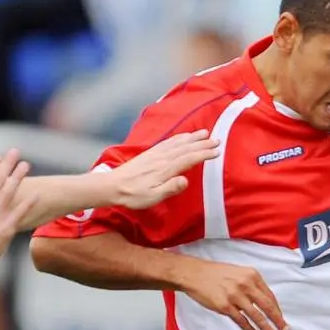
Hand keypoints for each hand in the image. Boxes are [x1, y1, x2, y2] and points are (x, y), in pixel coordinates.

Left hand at [100, 130, 220, 208]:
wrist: (112, 186)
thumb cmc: (133, 195)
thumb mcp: (152, 197)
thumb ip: (170, 188)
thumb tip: (186, 180)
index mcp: (165, 169)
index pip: (189, 159)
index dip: (204, 154)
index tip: (216, 152)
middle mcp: (162, 158)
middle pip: (186, 148)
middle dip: (202, 143)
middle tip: (217, 140)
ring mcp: (155, 154)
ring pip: (178, 142)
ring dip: (192, 137)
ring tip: (204, 133)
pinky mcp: (149, 153)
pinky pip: (168, 142)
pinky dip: (178, 137)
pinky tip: (183, 136)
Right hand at [182, 258, 287, 329]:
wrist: (195, 274)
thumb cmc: (216, 273)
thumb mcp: (238, 273)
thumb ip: (251, 285)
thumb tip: (262, 302)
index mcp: (252, 275)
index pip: (269, 295)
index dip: (277, 309)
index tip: (281, 318)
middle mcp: (246, 285)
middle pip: (267, 306)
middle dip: (278, 320)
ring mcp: (235, 296)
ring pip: (256, 316)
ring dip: (267, 328)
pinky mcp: (225, 306)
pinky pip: (241, 321)